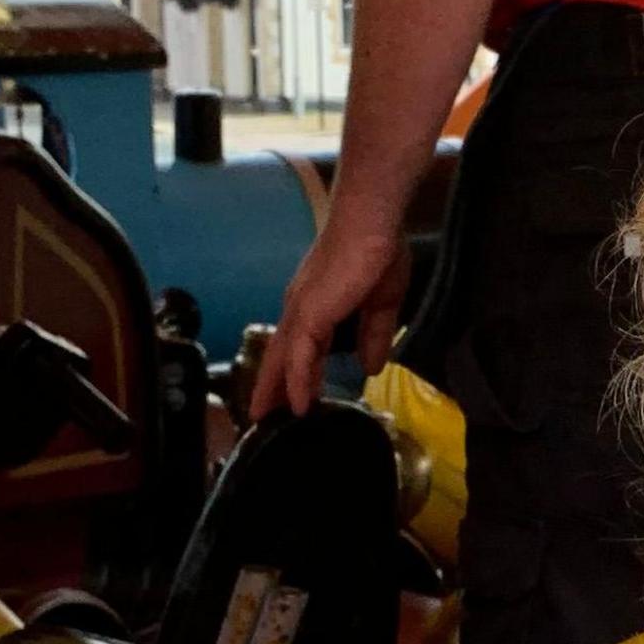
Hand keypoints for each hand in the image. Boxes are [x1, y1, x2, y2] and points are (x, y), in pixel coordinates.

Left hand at [255, 226, 410, 416]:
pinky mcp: (310, 313)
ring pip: (281, 358)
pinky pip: (298, 356)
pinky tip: (298, 405)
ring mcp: (302, 310)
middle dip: (270, 386)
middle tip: (261, 417)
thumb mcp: (382, 304)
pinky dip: (296, 382)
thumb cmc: (378, 253)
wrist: (373, 224)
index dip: (294, 372)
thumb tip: (372, 367)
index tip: (294, 398)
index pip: (299, 345)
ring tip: (267, 419)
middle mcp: (301, 308)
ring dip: (274, 390)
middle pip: (279, 354)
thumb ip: (374, 335)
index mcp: (317, 304)